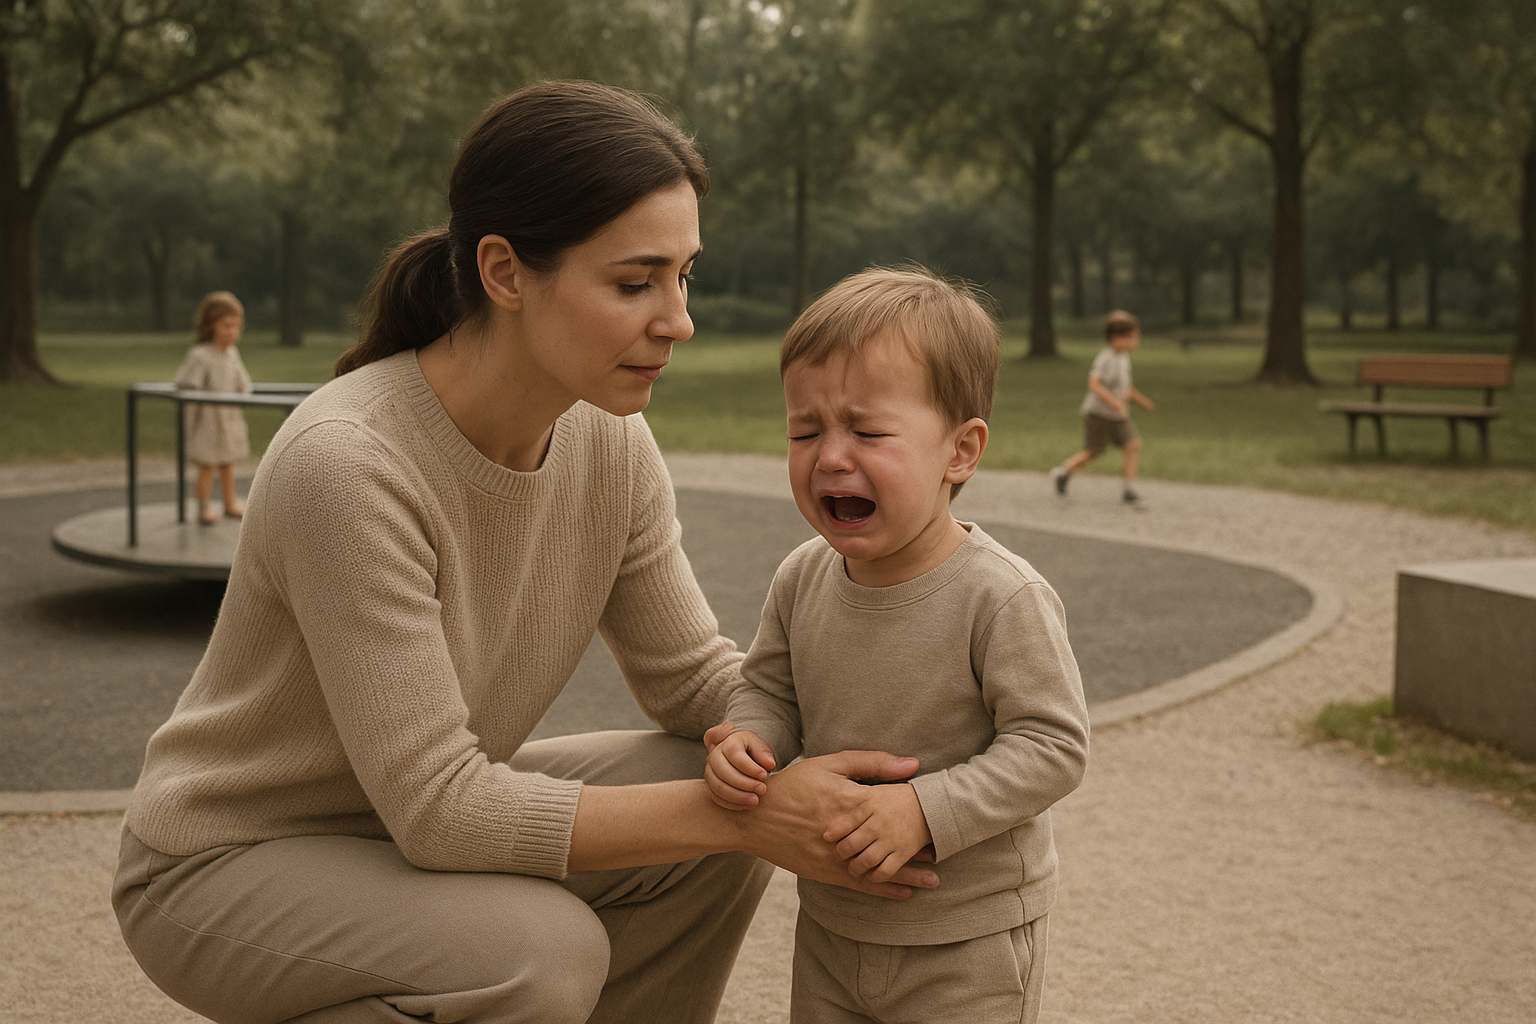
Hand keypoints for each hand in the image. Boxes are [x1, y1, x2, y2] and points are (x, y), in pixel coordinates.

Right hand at [703, 723, 775, 809]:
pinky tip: (746, 805)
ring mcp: (710, 771)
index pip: (736, 756)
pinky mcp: (710, 785)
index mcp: (728, 743)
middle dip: (744, 783)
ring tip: (755, 801)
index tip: (764, 776)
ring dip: (737, 796)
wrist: (739, 754)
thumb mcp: (760, 746)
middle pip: (724, 772)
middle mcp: (715, 756)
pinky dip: (731, 803)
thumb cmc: (751, 750)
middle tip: (762, 790)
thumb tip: (770, 764)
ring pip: (718, 786)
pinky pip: (716, 797)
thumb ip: (764, 753)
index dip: (750, 768)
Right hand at [738, 750, 939, 899]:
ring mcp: (837, 856)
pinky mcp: (826, 872)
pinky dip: (884, 890)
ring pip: (881, 869)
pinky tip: (903, 893)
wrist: (754, 818)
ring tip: (934, 880)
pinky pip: (862, 885)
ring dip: (909, 875)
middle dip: (919, 848)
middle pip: (892, 843)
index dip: (918, 814)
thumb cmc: (792, 785)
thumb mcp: (829, 764)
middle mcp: (848, 833)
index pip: (894, 808)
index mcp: (851, 801)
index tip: (939, 816)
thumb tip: (912, 764)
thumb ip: (871, 762)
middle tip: (946, 851)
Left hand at [823, 782, 935, 883]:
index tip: (826, 837)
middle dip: (842, 852)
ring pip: (867, 859)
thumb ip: (858, 786)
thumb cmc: (899, 796)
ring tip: (853, 868)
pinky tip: (871, 875)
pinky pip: (885, 870)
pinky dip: (875, 876)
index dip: (835, 831)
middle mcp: (879, 822)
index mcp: (871, 802)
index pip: (847, 819)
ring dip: (856, 867)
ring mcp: (891, 838)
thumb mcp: (877, 785)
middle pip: (853, 843)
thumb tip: (837, 789)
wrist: (932, 804)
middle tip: (839, 854)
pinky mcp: (903, 852)